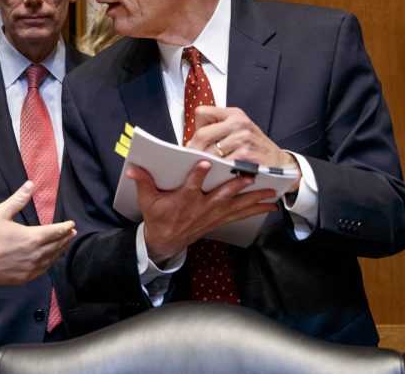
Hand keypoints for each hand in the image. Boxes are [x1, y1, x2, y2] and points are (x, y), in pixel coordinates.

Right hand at [0, 181, 75, 285]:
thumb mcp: (0, 213)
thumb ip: (18, 199)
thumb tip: (30, 184)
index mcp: (31, 237)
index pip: (56, 232)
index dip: (65, 227)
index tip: (71, 224)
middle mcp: (35, 254)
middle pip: (57, 245)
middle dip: (66, 238)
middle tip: (72, 232)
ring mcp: (30, 268)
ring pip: (51, 258)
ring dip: (60, 249)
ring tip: (65, 243)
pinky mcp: (24, 277)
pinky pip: (43, 269)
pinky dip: (50, 262)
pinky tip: (50, 259)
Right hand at [131, 162, 277, 263]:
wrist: (166, 241)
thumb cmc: (158, 218)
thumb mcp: (147, 200)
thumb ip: (143, 183)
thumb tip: (133, 168)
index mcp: (184, 200)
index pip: (190, 186)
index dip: (197, 175)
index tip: (205, 163)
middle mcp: (201, 208)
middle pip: (221, 196)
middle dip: (236, 187)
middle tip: (250, 177)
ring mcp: (212, 215)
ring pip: (235, 205)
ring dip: (253, 199)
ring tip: (270, 192)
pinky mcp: (219, 219)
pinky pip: (240, 215)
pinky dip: (255, 210)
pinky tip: (270, 206)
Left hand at [187, 105, 301, 192]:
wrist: (281, 164)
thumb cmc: (254, 148)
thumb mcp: (238, 130)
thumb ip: (216, 131)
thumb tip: (188, 144)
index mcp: (234, 114)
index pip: (201, 113)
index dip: (196, 127)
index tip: (197, 140)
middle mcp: (238, 123)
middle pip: (201, 134)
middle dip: (193, 150)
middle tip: (191, 160)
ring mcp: (242, 139)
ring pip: (208, 152)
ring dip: (203, 163)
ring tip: (204, 168)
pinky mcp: (245, 156)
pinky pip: (220, 165)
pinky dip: (216, 171)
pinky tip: (217, 174)